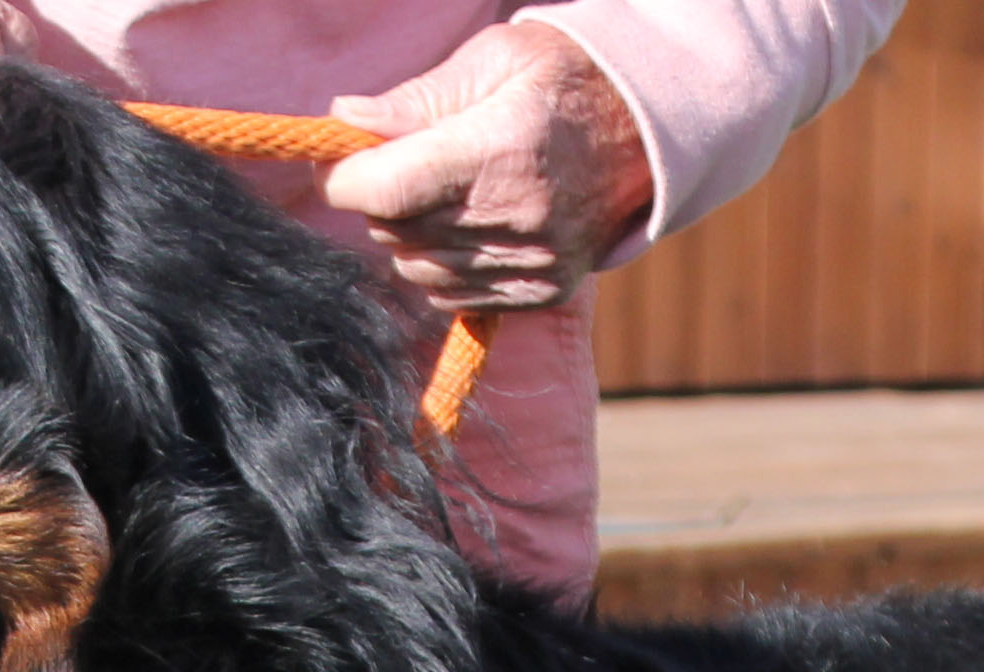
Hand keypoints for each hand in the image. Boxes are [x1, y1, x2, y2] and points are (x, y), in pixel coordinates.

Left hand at [323, 22, 655, 314]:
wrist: (648, 131)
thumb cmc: (562, 80)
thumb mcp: (494, 60)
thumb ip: (416, 98)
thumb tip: (344, 120)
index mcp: (499, 152)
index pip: (386, 190)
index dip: (342, 178)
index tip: (335, 160)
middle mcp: (518, 220)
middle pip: (396, 232)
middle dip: (378, 199)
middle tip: (397, 162)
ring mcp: (532, 266)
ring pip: (418, 271)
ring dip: (408, 236)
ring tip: (438, 194)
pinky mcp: (541, 293)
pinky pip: (454, 297)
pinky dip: (441, 266)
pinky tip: (463, 228)